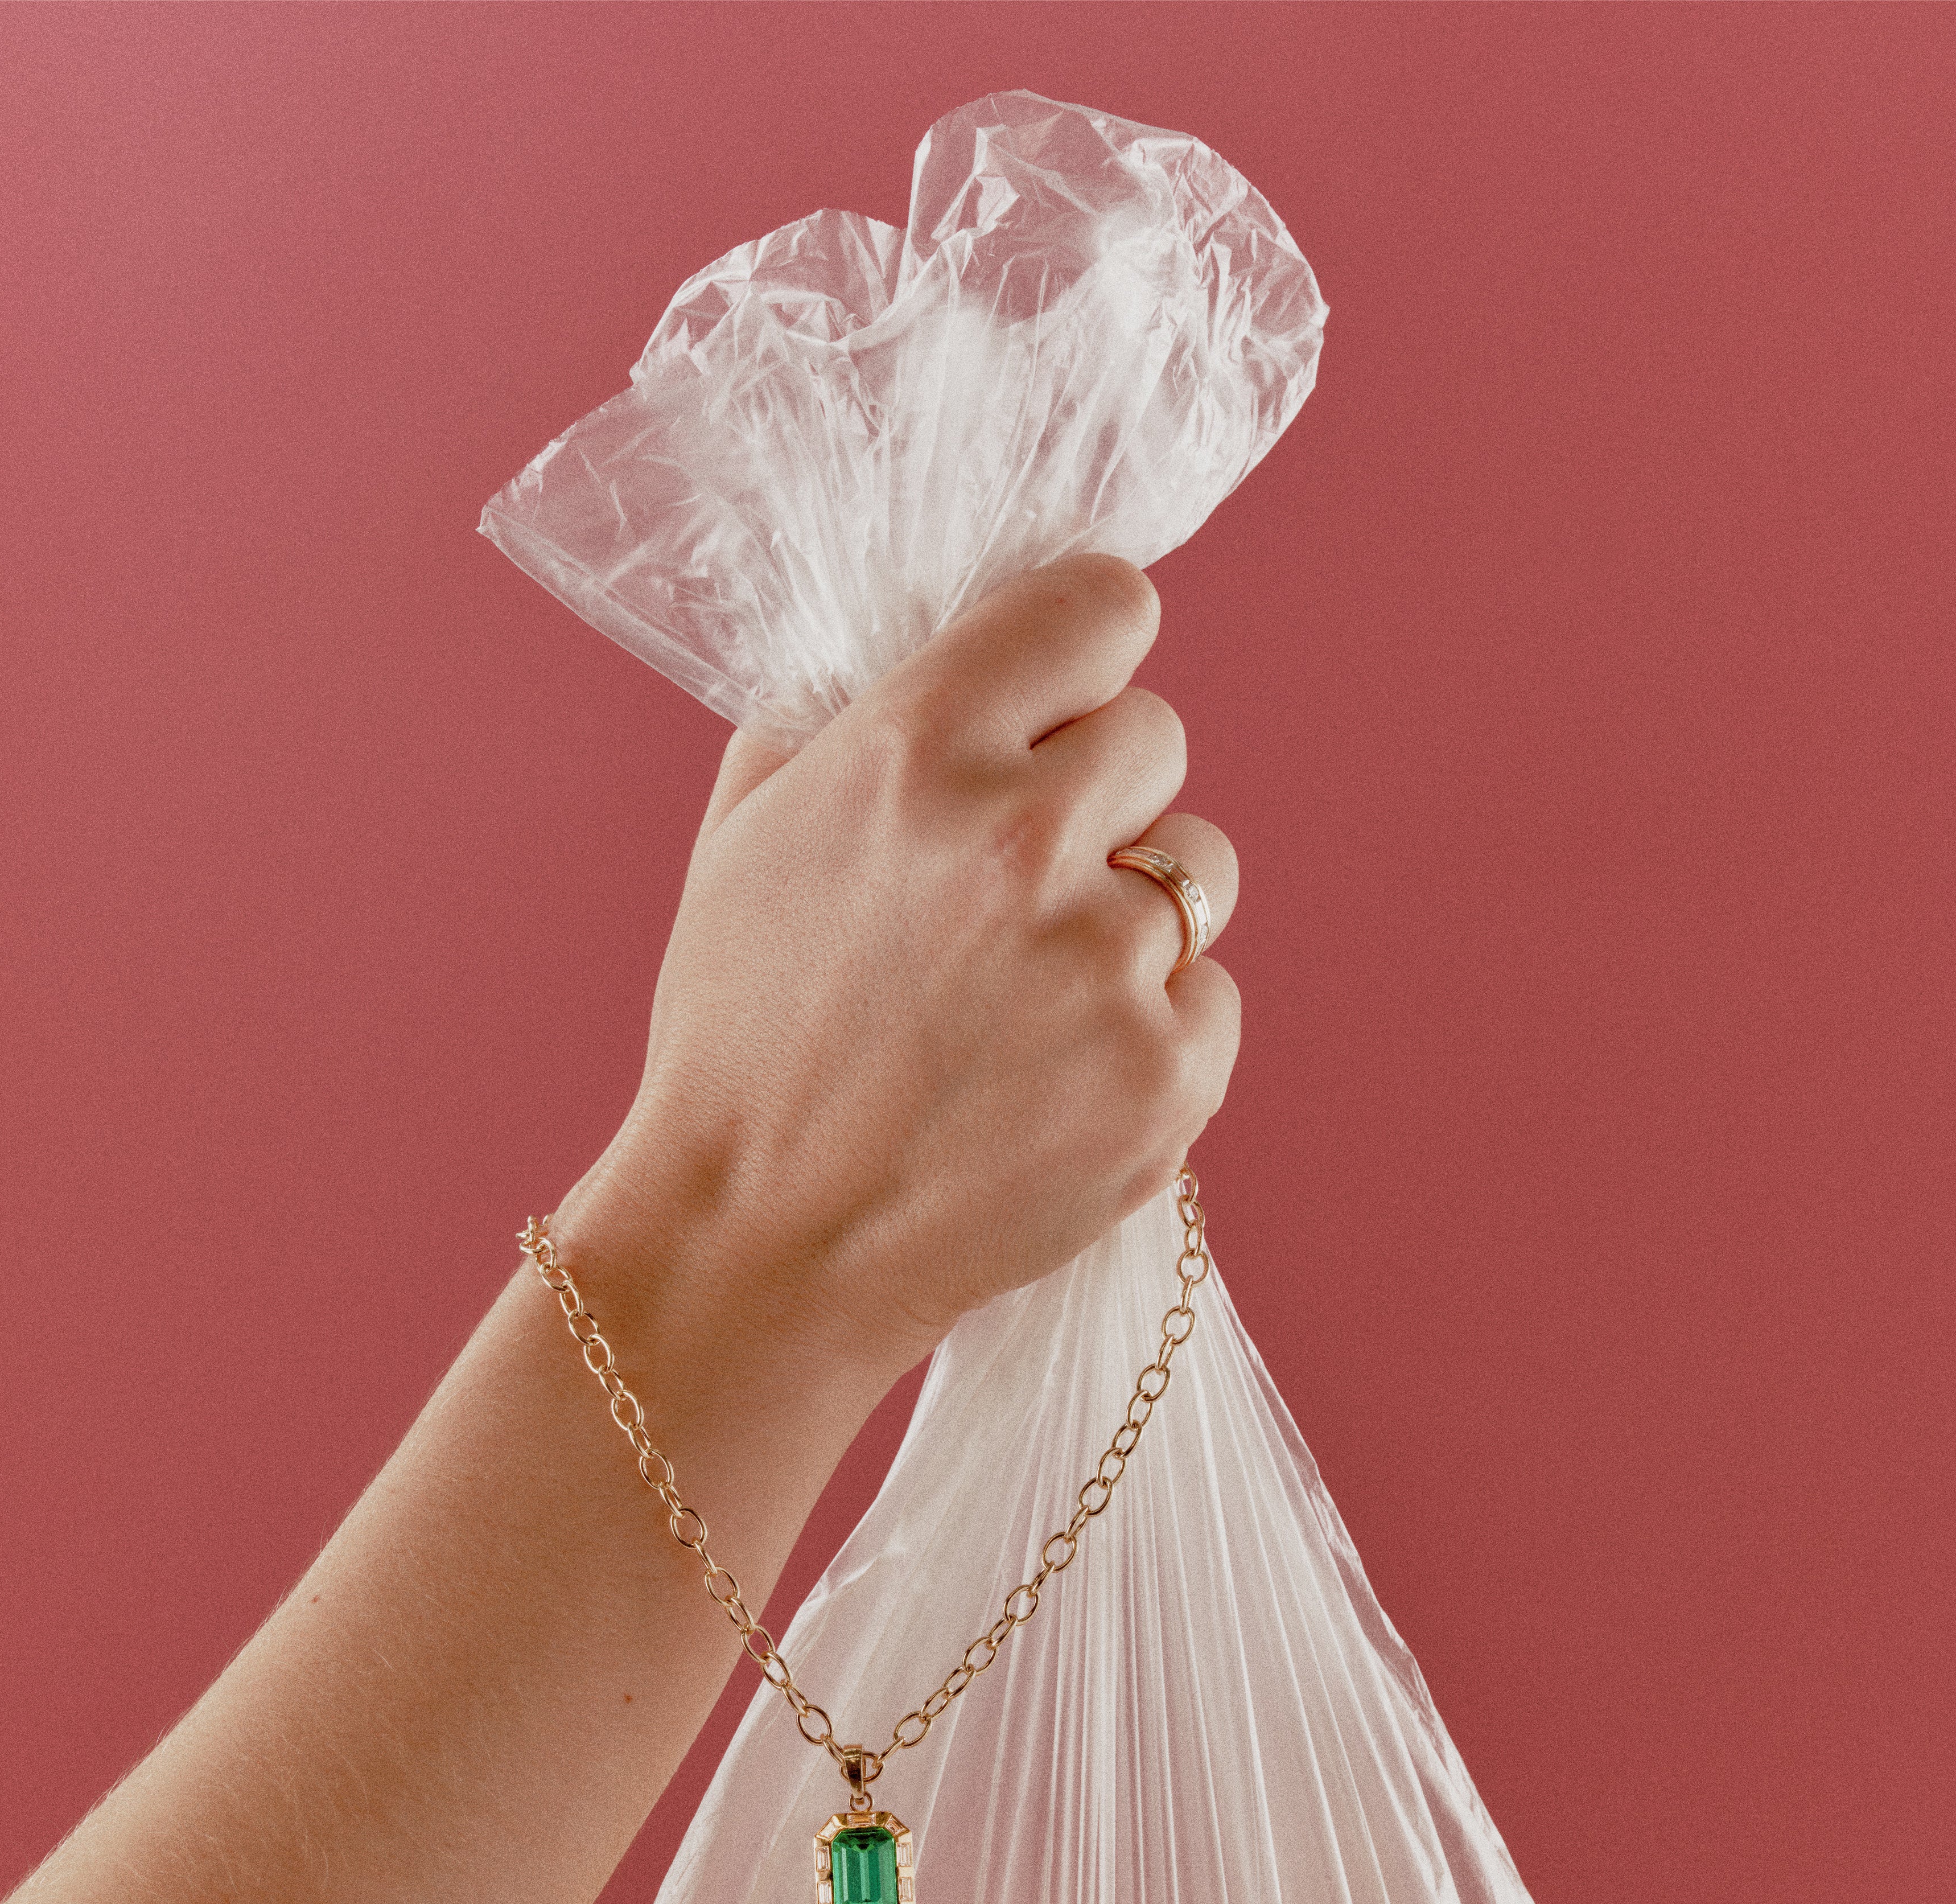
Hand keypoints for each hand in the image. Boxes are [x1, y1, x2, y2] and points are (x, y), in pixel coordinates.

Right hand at [559, 552, 1240, 1385]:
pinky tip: (1058, 1077)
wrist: (764, 1244)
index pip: (1103, 607)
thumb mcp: (744, 839)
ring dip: (1137, 915)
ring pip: (1200, 872)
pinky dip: (1154, 1032)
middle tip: (1018, 890)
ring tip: (1034, 996)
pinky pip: (1211, 997)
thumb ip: (838, 716)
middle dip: (1100, 800)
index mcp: (917, 748)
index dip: (1085, 656)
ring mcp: (1104, 963)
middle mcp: (1022, 838)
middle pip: (1160, 738)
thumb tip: (930, 642)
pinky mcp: (1164, 1073)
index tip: (1067, 702)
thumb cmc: (743, 1043)